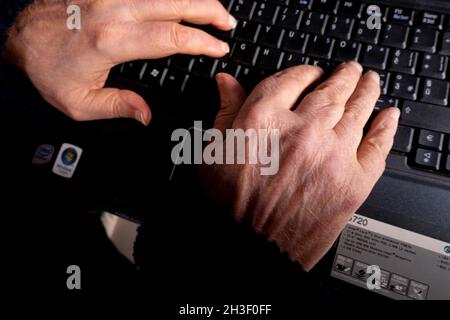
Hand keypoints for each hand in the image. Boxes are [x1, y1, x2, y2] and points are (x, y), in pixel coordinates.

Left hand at [5, 0, 235, 123]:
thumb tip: (146, 115)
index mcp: (112, 40)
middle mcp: (113, 10)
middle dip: (209, 11)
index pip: (172, 36)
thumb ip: (118, 107)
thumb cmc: (47, 69)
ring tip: (213, 9)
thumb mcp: (80, 102)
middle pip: (175, 3)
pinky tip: (179, 1)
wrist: (18, 38)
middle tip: (228, 22)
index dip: (202, 42)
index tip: (219, 49)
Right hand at [202, 62, 399, 270]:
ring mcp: (330, 155)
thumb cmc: (227, 206)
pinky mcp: (352, 182)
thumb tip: (227, 83)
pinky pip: (377, 146)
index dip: (305, 72)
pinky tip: (389, 116)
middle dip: (343, 76)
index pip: (292, 79)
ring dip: (367, 90)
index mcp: (263, 120)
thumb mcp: (214, 152)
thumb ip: (227, 112)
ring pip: (358, 109)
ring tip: (370, 81)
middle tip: (349, 70)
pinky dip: (386, 127)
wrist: (248, 249)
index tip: (311, 74)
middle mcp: (299, 131)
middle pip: (331, 89)